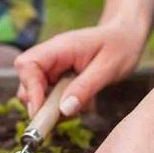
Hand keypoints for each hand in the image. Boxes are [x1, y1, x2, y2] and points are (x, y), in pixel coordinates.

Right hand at [14, 18, 147, 116]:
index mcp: (59, 48)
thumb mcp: (108, 68)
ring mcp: (53, 68)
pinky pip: (50, 97)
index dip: (30, 90)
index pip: (27, 65)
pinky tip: (83, 103)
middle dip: (39, 104)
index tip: (42, 111)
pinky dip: (62, 107)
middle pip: (26, 82)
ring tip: (80, 107)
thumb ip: (85, 88)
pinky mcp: (59, 78)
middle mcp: (51, 57)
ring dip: (53, 108)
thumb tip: (64, 110)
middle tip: (62, 117)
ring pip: (36, 93)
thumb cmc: (120, 45)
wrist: (127, 35)